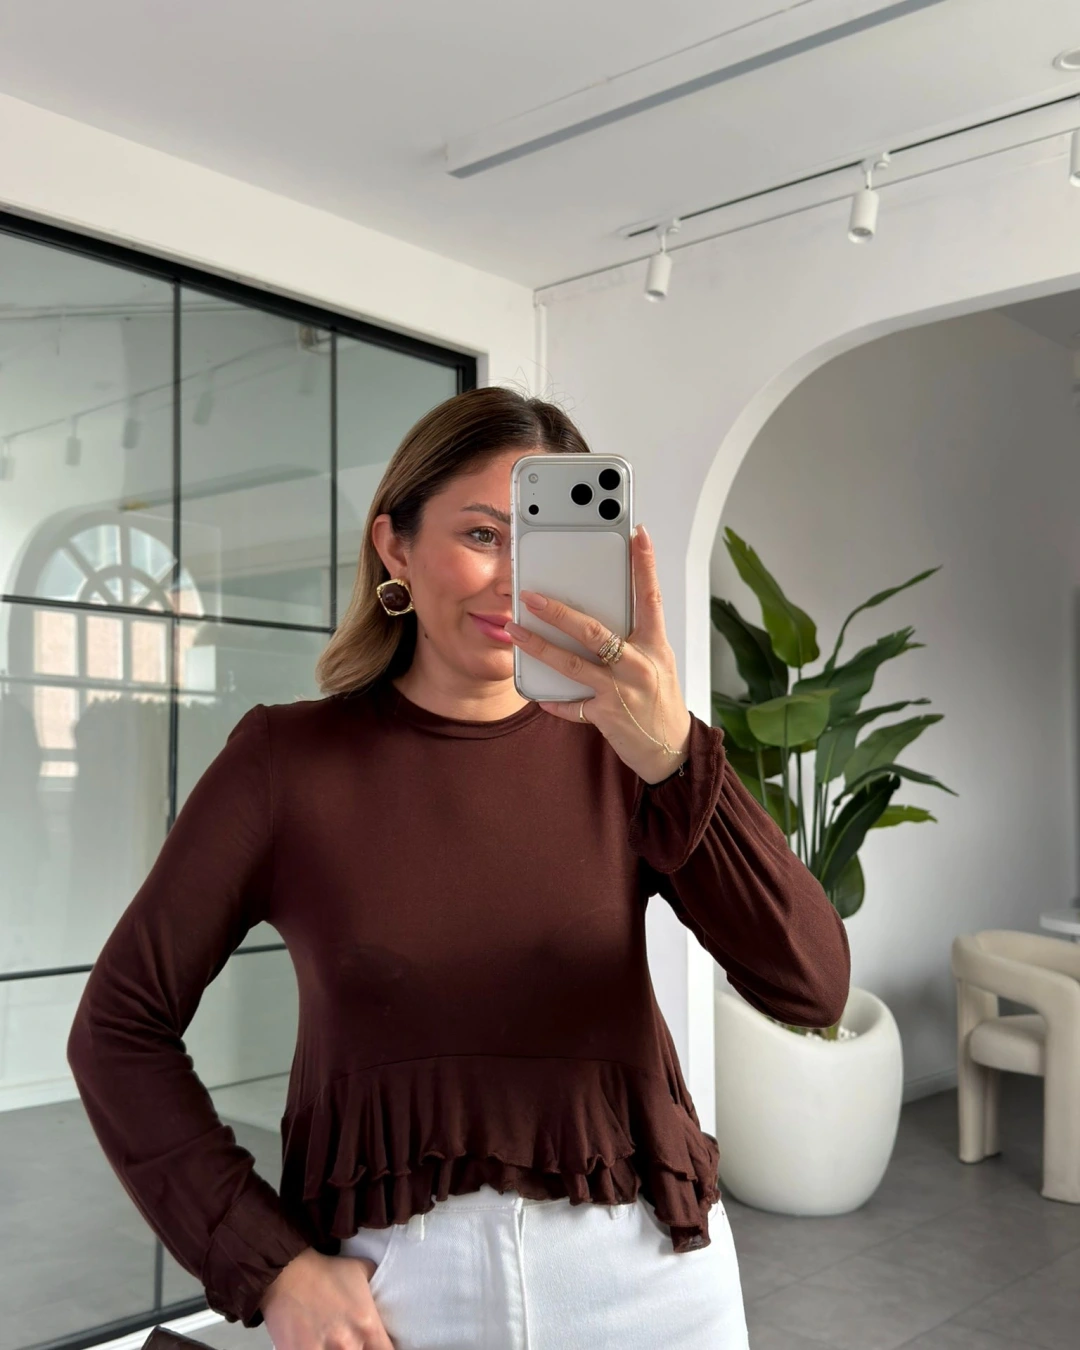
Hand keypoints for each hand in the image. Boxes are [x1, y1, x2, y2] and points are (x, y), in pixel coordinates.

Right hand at [260, 1247, 394, 1348]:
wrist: (286, 1272)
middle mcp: (348, 1344)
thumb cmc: (324, 1271)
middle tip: (353, 1343)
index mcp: (368, 1326)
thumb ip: (376, 1286)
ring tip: (333, 1344)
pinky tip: (317, 1346)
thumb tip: (386, 1291)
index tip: (377, 1346)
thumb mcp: (360, 1270)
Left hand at [504, 522, 691, 784]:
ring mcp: (621, 690)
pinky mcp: (607, 714)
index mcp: (654, 644)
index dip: (645, 564)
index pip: (650, 596)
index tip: (638, 535)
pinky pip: (572, 704)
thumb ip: (633, 638)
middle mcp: (639, 663)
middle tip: (531, 595)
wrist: (671, 749)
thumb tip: (599, 613)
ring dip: (539, 646)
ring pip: (572, 663)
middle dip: (558, 611)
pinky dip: (553, 700)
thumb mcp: (656, 662)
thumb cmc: (660, 700)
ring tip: (514, 630)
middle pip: (593, 630)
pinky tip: (536, 694)